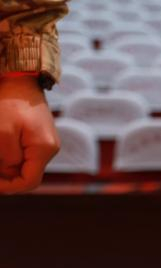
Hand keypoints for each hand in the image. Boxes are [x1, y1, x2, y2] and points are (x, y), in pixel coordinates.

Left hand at [0, 75, 58, 193]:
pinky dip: (7, 156)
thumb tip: (8, 171)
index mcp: (44, 149)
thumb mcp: (2, 133)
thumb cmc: (11, 104)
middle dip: (3, 175)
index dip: (7, 187)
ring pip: (22, 165)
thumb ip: (6, 158)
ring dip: (4, 165)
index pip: (29, 182)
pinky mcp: (37, 137)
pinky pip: (22, 154)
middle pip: (26, 174)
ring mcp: (45, 142)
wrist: (21, 80)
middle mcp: (49, 148)